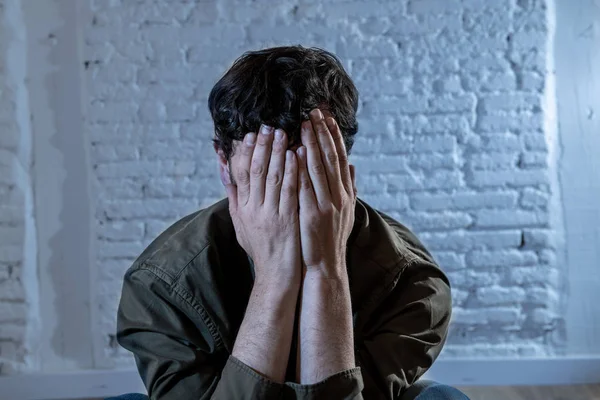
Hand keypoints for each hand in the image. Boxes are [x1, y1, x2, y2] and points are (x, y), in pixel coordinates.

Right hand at [222, 125, 300, 284]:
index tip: (251, 134)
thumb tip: (224, 173)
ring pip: (273, 177)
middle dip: (263, 146)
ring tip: (284, 133)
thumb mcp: (240, 224)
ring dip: (278, 153)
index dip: (246, 152)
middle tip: (268, 125)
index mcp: (242, 208)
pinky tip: (297, 156)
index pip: (242, 174)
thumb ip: (234, 197)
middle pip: (256, 171)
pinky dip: (292, 171)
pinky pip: (289, 191)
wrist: (276, 274)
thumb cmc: (261, 248)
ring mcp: (270, 214)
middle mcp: (253, 209)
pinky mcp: (287, 220)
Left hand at [296, 109, 356, 278]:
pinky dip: (302, 169)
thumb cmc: (331, 238)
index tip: (327, 117)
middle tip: (315, 111)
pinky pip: (306, 187)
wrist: (326, 266)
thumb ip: (349, 187)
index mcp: (346, 193)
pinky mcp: (313, 215)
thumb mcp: (346, 211)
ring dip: (312, 145)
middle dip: (323, 133)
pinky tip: (296, 153)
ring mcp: (327, 205)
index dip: (334, 136)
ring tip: (304, 125)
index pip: (340, 157)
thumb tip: (352, 165)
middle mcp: (339, 196)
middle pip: (331, 158)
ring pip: (320, 169)